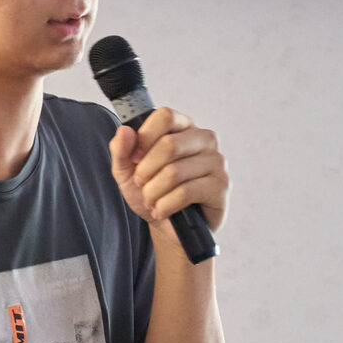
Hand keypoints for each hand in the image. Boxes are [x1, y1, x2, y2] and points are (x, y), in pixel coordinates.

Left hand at [109, 107, 228, 240]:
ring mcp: (216, 161)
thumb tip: (125, 131)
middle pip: (169, 144)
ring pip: (175, 172)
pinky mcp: (221, 186)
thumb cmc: (152, 192)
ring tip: (151, 201)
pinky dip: (166, 205)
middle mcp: (204, 139)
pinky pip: (186, 192)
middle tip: (141, 184)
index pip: (165, 116)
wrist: (168, 227)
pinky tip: (162, 210)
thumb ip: (121, 150)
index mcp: (183, 126)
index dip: (145, 137)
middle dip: (146, 170)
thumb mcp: (127, 171)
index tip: (135, 157)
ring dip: (153, 192)